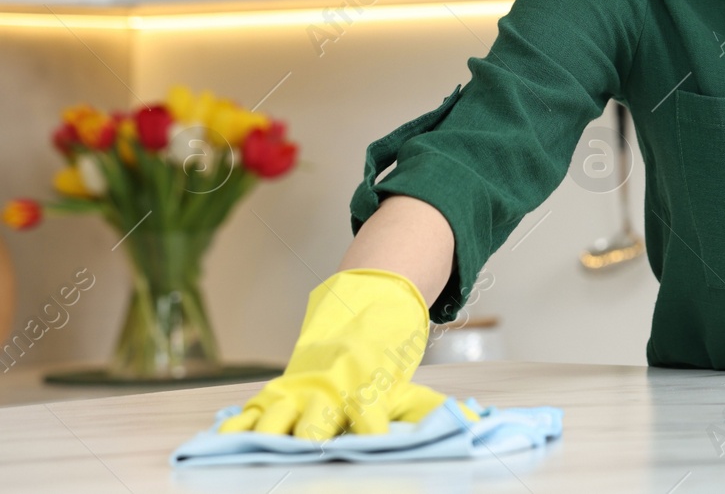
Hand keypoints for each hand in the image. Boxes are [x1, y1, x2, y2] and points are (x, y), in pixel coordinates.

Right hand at [218, 268, 477, 438]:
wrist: (358, 313)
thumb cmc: (385, 361)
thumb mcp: (409, 385)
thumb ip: (428, 409)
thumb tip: (466, 422)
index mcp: (365, 386)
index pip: (369, 410)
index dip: (371, 425)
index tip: (374, 439)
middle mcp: (330, 388)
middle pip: (319, 414)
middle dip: (314, 432)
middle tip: (311, 448)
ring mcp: (300, 388)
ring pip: (281, 411)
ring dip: (271, 429)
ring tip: (259, 445)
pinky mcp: (277, 390)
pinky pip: (253, 407)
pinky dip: (237, 421)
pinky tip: (221, 436)